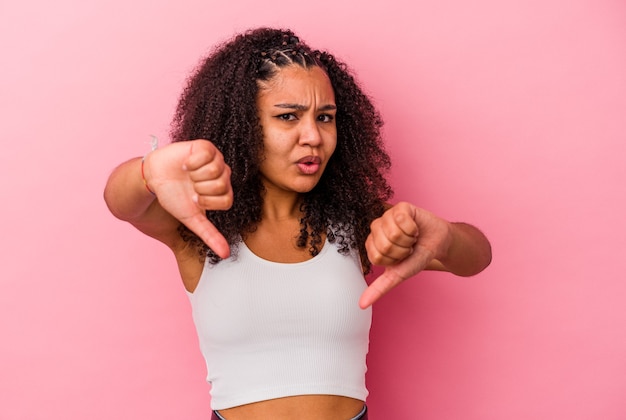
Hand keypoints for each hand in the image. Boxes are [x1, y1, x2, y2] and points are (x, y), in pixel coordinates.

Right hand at [144, 140, 232, 257]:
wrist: (154, 178)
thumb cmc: (174, 197)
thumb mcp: (192, 219)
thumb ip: (210, 235)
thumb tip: (225, 254)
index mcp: (223, 193)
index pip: (226, 201)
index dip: (207, 202)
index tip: (195, 199)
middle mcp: (223, 175)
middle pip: (221, 185)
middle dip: (200, 189)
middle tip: (190, 186)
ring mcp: (216, 160)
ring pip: (216, 170)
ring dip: (195, 175)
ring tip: (187, 174)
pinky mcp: (206, 147)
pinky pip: (208, 154)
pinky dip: (193, 161)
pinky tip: (186, 163)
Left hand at [359, 202, 451, 307]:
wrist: (439, 243)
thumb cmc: (418, 256)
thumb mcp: (399, 275)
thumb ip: (379, 288)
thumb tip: (361, 304)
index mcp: (372, 245)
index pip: (376, 257)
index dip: (394, 260)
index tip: (401, 258)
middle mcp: (376, 229)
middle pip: (384, 245)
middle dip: (403, 250)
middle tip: (408, 247)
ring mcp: (386, 216)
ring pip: (393, 232)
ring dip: (409, 239)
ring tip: (412, 238)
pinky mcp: (400, 207)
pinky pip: (402, 220)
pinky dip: (413, 228)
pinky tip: (415, 227)